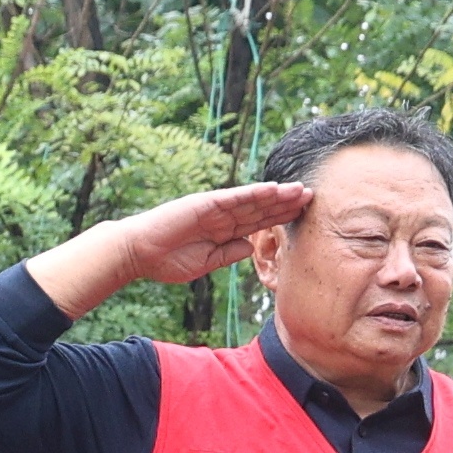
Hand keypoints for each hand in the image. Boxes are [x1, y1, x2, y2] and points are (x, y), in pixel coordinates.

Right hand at [96, 179, 314, 286]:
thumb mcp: (206, 263)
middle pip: (261, 208)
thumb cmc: (167, 261)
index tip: (303, 215)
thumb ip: (229, 254)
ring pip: (252, 200)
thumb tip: (251, 247)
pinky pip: (234, 197)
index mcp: (223, 231)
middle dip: (286, 203)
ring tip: (300, 190)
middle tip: (313, 196)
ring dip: (277, 195)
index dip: (280, 218)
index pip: (258, 223)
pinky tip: (273, 190)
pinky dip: (254, 193)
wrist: (140, 254)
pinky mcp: (205, 203)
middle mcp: (222, 216)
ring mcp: (214, 208)